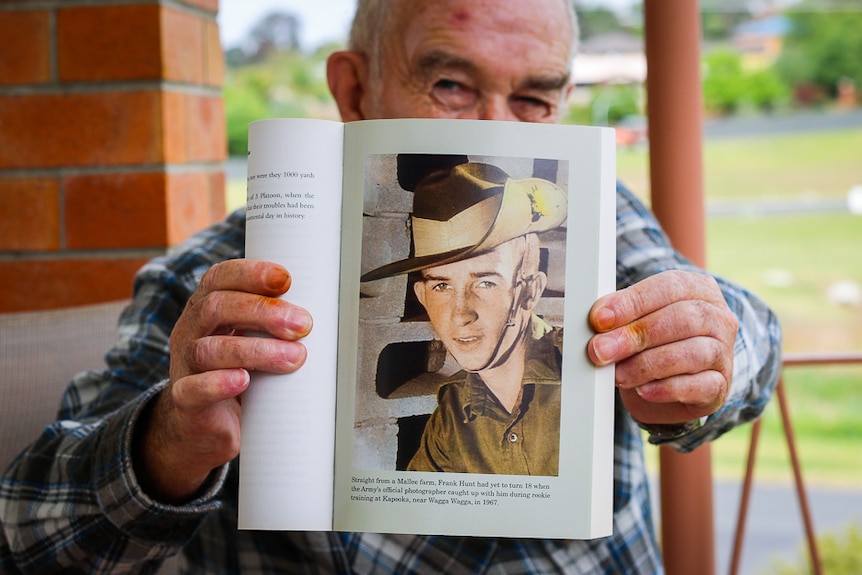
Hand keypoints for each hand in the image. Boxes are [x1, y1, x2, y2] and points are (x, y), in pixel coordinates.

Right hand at [134, 260, 311, 501]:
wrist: (205, 430)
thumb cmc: (241, 377)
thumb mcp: (257, 342)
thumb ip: (280, 325)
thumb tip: (333, 310)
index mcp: (209, 309)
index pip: (220, 278)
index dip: (250, 273)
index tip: (286, 279)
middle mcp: (192, 332)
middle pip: (216, 307)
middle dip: (263, 311)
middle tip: (303, 324)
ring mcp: (184, 366)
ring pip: (209, 349)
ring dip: (256, 350)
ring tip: (294, 357)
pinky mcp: (185, 402)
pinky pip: (192, 389)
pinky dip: (218, 383)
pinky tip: (243, 380)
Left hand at [587, 270, 737, 425]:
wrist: (671, 389)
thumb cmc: (653, 343)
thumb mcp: (637, 321)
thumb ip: (622, 317)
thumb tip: (598, 321)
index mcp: (698, 289)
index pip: (669, 287)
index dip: (632, 302)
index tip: (599, 319)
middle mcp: (718, 317)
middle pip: (682, 319)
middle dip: (635, 335)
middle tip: (601, 350)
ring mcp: (724, 352)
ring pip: (692, 353)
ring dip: (647, 365)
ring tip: (617, 375)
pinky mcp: (721, 386)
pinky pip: (699, 386)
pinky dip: (667, 388)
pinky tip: (643, 391)